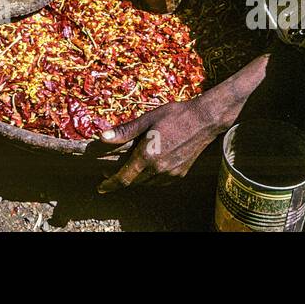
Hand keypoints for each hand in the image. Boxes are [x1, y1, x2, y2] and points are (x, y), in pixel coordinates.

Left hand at [96, 97, 222, 191]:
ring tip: (128, 168)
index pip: (124, 178)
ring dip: (135, 179)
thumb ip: (125, 131)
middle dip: (120, 180)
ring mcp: (171, 173)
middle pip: (134, 182)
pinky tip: (147, 167)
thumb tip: (103, 137)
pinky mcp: (180, 173)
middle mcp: (159, 168)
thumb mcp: (147, 119)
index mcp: (148, 155)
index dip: (110, 184)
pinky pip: (160, 182)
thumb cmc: (174, 116)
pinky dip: (150, 178)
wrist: (204, 120)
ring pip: (147, 183)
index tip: (100, 187)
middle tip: (109, 173)